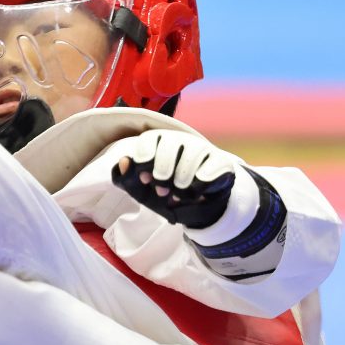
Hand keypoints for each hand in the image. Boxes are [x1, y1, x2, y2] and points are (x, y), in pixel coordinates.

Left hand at [111, 130, 235, 228]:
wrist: (195, 206)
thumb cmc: (163, 192)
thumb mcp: (139, 190)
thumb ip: (124, 178)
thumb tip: (123, 161)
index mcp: (158, 141)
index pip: (148, 138)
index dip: (144, 160)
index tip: (145, 179)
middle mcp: (180, 139)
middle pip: (170, 144)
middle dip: (163, 173)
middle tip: (161, 191)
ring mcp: (202, 148)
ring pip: (192, 156)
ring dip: (181, 182)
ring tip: (177, 195)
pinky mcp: (221, 161)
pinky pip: (210, 169)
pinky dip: (200, 186)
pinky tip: (196, 193)